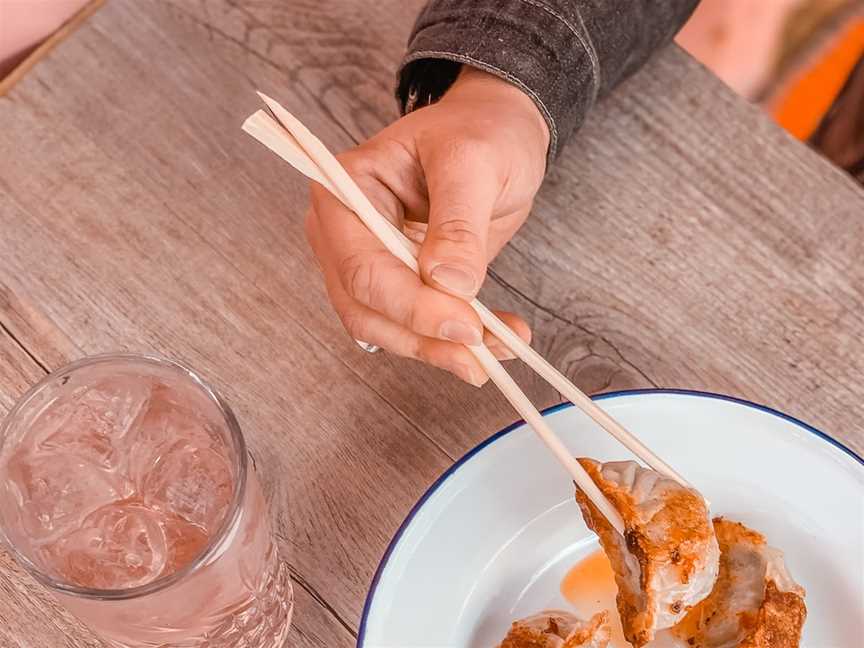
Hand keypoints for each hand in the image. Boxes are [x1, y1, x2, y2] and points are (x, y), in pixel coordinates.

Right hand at [305, 66, 549, 385]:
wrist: (497, 134)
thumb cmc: (479, 131)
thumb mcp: (474, 163)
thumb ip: (458, 223)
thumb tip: (449, 284)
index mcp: (344, 189)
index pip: (362, 267)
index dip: (411, 305)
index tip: (465, 324)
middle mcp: (344, 232)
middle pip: (366, 308)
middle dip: (423, 337)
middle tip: (479, 352)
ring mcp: (368, 262)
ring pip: (387, 329)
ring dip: (439, 350)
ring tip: (497, 352)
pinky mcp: (399, 284)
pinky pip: (415, 328)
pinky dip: (453, 344)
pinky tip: (497, 344)